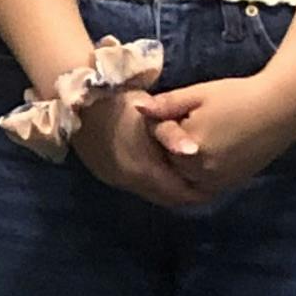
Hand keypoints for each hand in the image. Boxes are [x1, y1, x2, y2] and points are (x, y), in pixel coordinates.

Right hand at [69, 83, 196, 206]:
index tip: (218, 181)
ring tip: (187, 173)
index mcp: (141, 170)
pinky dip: (153, 180)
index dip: (202, 190)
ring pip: (151, 192)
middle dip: (187, 191)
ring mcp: (113, 178)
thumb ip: (173, 135)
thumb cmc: (118, 99)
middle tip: (208, 180)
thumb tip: (195, 152)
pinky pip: (137, 185)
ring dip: (169, 186)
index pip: (180, 194)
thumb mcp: (150, 114)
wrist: (76, 97)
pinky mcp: (104, 172)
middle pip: (167, 198)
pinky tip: (161, 166)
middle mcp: (127, 182)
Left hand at [139, 71, 295, 202]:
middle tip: (188, 123)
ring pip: (185, 175)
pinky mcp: (231, 184)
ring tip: (202, 135)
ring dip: (183, 160)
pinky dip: (199, 173)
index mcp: (189, 147)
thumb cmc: (238, 96)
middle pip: (169, 161)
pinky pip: (203, 185)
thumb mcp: (198, 95)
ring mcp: (217, 181)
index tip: (177, 111)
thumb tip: (137, 108)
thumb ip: (166, 104)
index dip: (162, 123)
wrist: (281, 108)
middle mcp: (201, 171)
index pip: (159, 139)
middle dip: (170, 144)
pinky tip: (207, 153)